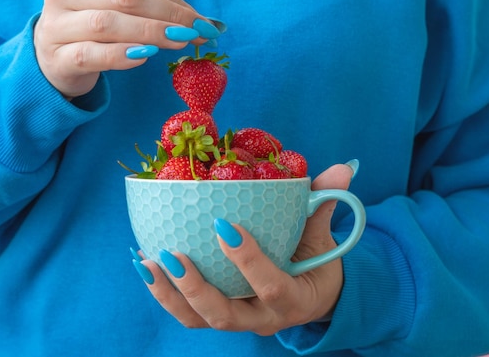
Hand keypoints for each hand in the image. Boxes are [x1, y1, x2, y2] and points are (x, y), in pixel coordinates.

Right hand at [34, 0, 218, 97]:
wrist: (53, 59)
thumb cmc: (94, 29)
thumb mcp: (119, 9)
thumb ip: (156, 9)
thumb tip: (208, 23)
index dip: (174, 1)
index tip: (203, 22)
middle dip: (167, 16)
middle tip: (195, 33)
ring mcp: (56, 24)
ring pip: (107, 24)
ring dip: (149, 34)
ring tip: (178, 44)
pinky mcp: (56, 57)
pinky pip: (92, 54)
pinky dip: (120, 55)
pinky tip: (144, 58)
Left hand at [137, 164, 353, 334]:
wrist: (311, 295)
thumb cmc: (315, 261)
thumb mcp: (322, 234)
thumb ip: (326, 202)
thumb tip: (345, 168)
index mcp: (294, 299)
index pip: (271, 286)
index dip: (248, 260)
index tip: (224, 225)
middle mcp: (263, 318)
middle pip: (225, 316)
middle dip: (196, 288)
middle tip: (172, 255)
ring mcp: (239, 320)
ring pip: (198, 319)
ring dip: (168, 293)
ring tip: (145, 261)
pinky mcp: (218, 316)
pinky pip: (187, 312)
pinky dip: (163, 291)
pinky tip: (143, 261)